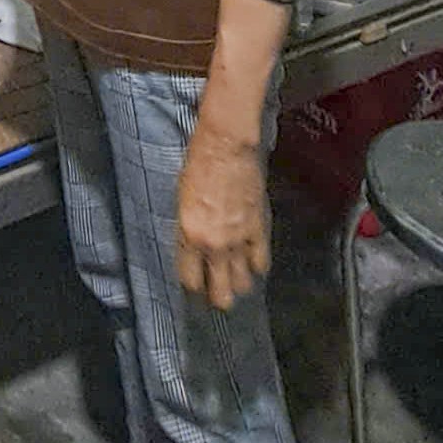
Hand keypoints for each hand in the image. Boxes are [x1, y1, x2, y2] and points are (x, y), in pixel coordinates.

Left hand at [175, 124, 269, 310]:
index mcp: (190, 235)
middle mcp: (214, 244)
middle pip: (220, 291)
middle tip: (217, 296)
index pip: (190, 279)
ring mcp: (239, 239)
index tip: (195, 285)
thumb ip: (188, 228)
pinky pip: (261, 262)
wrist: (226, 145)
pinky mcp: (259, 229)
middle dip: (218, 297)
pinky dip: (256, 266)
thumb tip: (193, 245)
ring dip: (238, 284)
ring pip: (242, 282)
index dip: (193, 285)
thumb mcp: (181, 198)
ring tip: (236, 283)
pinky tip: (252, 264)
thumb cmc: (199, 163)